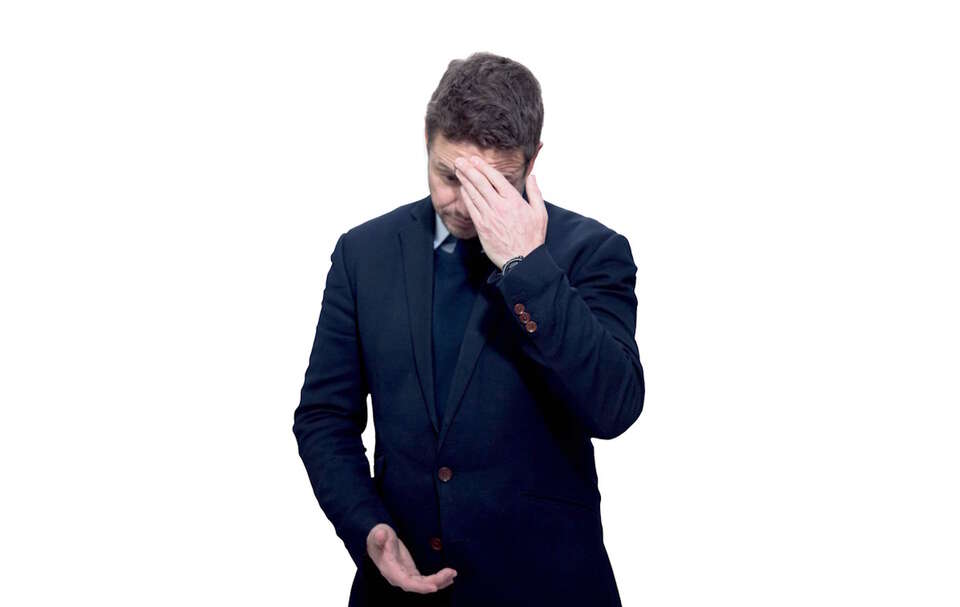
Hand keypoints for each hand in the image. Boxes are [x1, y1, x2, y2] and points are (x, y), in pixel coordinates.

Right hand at [366, 523, 456, 592]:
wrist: (378, 540)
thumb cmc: (378, 535)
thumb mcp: (378, 532)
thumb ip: (379, 536)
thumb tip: (381, 535)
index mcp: (390, 569)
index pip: (406, 582)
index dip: (420, 586)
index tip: (433, 587)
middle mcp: (398, 577)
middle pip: (419, 585)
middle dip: (436, 581)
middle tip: (451, 573)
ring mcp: (405, 576)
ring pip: (424, 584)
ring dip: (439, 581)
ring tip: (453, 573)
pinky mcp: (411, 573)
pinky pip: (425, 581)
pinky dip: (437, 580)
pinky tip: (449, 578)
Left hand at [454, 155, 547, 269]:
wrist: (523, 260)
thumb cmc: (532, 237)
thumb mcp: (540, 212)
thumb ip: (535, 192)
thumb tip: (532, 177)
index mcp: (514, 200)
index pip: (496, 178)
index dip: (483, 167)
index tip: (475, 159)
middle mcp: (499, 206)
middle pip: (480, 183)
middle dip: (469, 170)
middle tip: (460, 160)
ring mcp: (489, 216)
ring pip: (473, 194)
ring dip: (464, 180)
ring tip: (458, 170)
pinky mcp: (482, 227)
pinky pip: (471, 208)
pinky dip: (465, 197)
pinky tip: (462, 189)